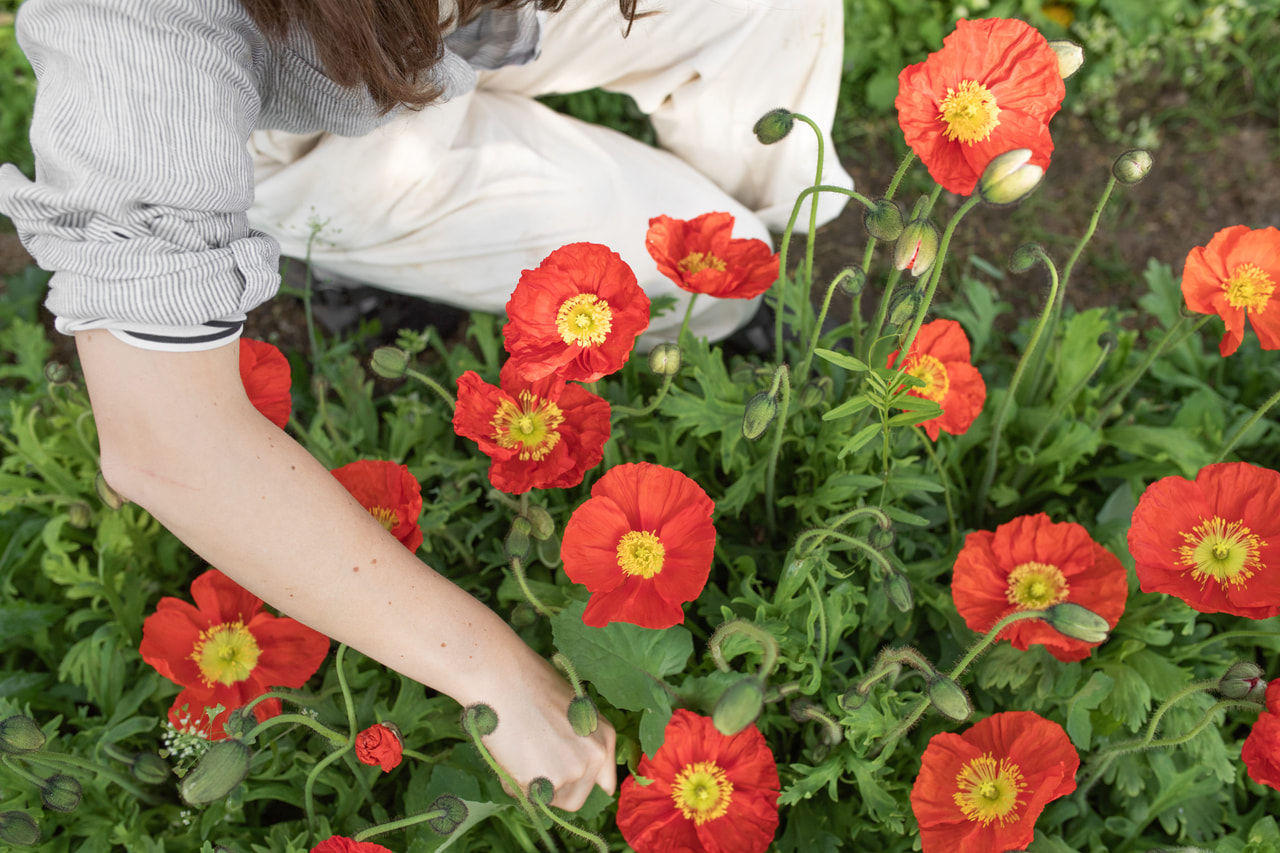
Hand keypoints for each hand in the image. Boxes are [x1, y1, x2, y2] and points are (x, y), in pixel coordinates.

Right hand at [471, 651, 615, 810]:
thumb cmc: (531, 683)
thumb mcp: (570, 707)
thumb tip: (576, 768)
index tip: (573, 788)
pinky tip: (507, 751)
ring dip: (532, 785)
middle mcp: (593, 758)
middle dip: (553, 790)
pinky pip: (524, 793)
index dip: (584, 785)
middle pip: (574, 798)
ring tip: (518, 749)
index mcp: (604, 737)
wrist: (503, 680)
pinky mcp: (542, 783)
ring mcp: (569, 772)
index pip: (603, 782)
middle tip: (532, 764)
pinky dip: (512, 781)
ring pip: (547, 797)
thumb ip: (579, 738)